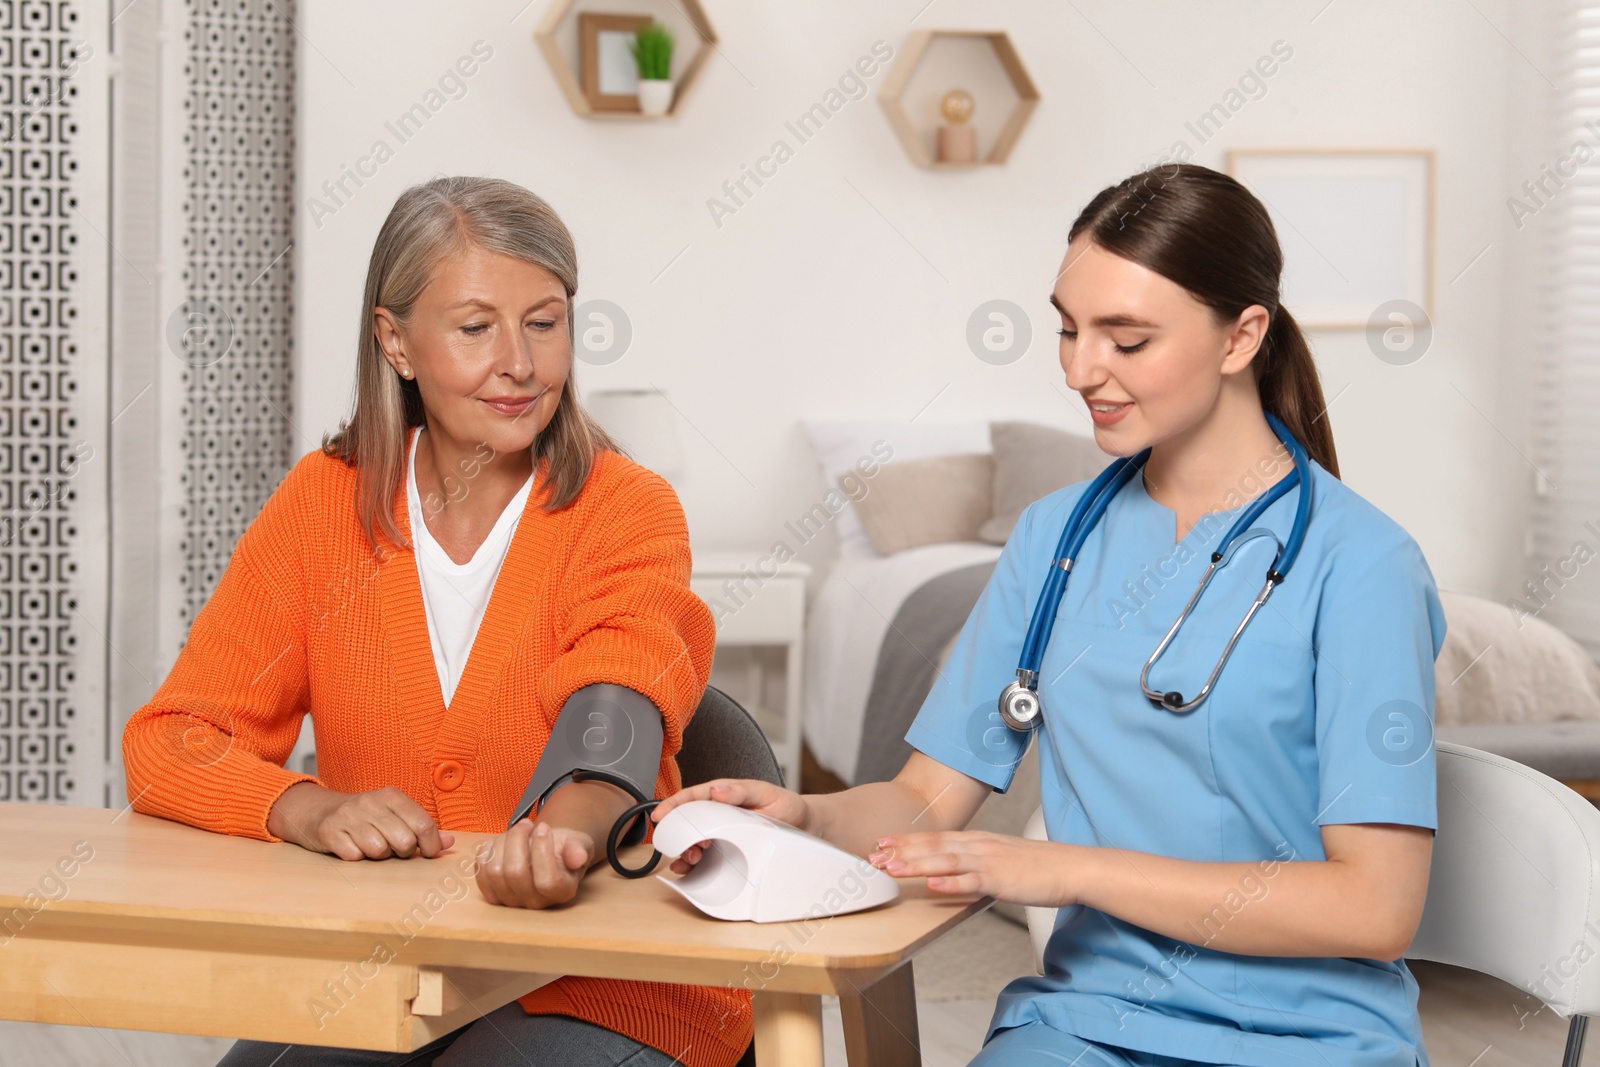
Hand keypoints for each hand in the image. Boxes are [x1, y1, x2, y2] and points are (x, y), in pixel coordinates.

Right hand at [268, 783, 454, 860]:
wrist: (317, 811)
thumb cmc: (364, 817)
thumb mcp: (394, 815)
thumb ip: (422, 828)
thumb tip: (449, 842)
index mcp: (391, 796)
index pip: (423, 823)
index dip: (430, 845)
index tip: (427, 853)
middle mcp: (370, 802)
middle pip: (404, 841)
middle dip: (402, 852)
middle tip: (393, 848)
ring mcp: (348, 816)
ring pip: (379, 850)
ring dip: (377, 856)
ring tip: (370, 846)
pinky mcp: (329, 831)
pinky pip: (354, 857)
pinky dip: (356, 858)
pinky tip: (351, 847)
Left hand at [474, 820, 594, 907]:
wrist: (547, 851)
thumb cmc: (564, 847)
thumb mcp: (578, 842)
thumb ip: (579, 849)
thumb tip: (578, 858)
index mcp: (562, 891)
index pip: (547, 880)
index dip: (542, 850)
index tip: (544, 827)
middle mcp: (536, 902)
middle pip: (515, 873)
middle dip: (517, 839)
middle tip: (527, 823)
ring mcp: (512, 901)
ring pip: (495, 871)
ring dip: (502, 842)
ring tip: (515, 831)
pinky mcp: (493, 895)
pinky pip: (480, 872)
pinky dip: (487, 851)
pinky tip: (501, 841)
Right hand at [651, 779, 810, 875]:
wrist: (805, 826)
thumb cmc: (786, 806)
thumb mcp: (766, 793)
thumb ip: (741, 790)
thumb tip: (717, 789)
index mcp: (724, 795)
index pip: (692, 797)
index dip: (673, 805)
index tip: (660, 815)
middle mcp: (718, 814)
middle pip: (688, 823)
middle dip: (679, 834)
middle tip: (683, 845)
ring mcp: (722, 833)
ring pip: (694, 842)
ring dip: (686, 851)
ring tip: (691, 859)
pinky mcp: (729, 851)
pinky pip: (706, 858)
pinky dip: (694, 865)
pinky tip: (691, 870)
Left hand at [868, 830, 1075, 906]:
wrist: (1070, 867)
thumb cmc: (1037, 866)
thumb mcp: (1000, 858)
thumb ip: (975, 862)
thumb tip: (952, 871)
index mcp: (977, 841)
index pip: (935, 837)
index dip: (906, 840)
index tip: (881, 842)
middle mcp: (979, 846)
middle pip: (933, 846)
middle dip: (901, 850)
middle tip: (872, 855)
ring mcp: (989, 862)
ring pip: (945, 861)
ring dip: (916, 864)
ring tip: (891, 868)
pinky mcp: (1002, 880)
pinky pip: (972, 882)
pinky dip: (951, 884)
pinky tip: (932, 886)